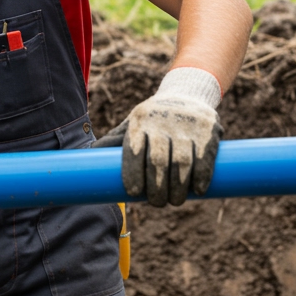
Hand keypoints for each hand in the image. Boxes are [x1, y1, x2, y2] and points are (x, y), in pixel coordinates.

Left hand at [93, 67, 222, 206]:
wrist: (189, 92)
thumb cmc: (154, 118)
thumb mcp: (133, 123)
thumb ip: (114, 141)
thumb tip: (86, 155)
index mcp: (140, 121)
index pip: (133, 151)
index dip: (132, 174)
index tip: (133, 193)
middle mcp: (162, 120)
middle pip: (158, 161)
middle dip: (157, 188)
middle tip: (157, 202)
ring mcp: (187, 124)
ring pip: (182, 162)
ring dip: (178, 187)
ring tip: (174, 201)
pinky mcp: (209, 128)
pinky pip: (205, 157)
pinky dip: (201, 176)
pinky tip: (197, 190)